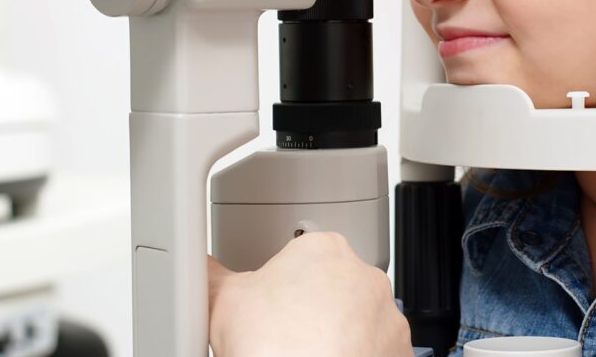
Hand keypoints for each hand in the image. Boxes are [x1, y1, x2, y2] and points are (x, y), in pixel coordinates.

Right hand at [208, 232, 411, 356]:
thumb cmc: (274, 346)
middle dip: (310, 311)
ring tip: (307, 354)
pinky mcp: (400, 351)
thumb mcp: (223, 301)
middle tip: (284, 338)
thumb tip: (196, 263)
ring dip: (339, 335)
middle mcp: (364, 276)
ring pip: (358, 321)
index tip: (268, 313)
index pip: (298, 261)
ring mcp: (387, 316)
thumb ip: (210, 273)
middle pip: (331, 289)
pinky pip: (377, 350)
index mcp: (323, 249)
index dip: (277, 290)